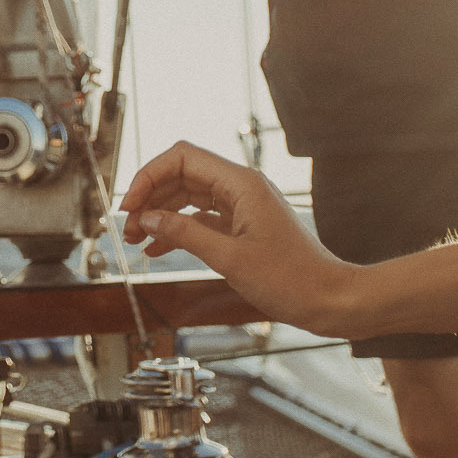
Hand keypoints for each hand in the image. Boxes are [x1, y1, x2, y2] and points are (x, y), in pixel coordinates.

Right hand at [119, 141, 354, 333]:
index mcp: (241, 184)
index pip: (182, 158)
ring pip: (188, 197)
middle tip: (127, 229)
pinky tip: (157, 248)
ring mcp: (241, 206)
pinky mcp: (242, 226)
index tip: (130, 206)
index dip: (149, 176)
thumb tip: (148, 219)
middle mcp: (240, 188)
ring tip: (136, 240)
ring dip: (160, 215)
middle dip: (150, 197)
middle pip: (181, 175)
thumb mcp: (230, 259)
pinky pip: (201, 218)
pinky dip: (177, 230)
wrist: (330, 299)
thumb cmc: (292, 280)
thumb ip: (186, 235)